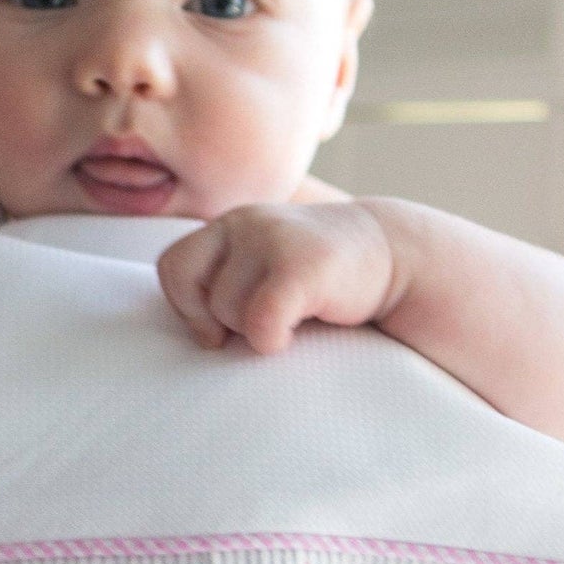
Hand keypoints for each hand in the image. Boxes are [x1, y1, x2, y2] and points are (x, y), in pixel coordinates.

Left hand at [156, 200, 397, 355]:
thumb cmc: (317, 278)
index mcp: (227, 226)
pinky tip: (297, 331)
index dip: (186, 305)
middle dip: (211, 317)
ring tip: (291, 316)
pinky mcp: (303, 266)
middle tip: (247, 325)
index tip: (219, 327)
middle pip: (188, 286)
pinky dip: (271, 340)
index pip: (171, 266)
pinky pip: (260, 322)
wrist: (392, 255)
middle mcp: (243, 222)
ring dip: (253, 329)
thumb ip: (222, 281)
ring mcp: (272, 239)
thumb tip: (193, 338)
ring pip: (226, 309)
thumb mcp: (261, 267)